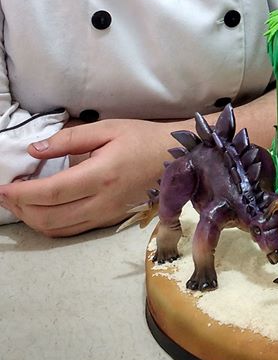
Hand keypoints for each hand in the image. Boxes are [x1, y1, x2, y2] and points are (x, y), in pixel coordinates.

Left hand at [0, 119, 175, 236]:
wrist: (178, 159)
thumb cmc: (143, 138)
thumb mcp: (108, 128)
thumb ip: (69, 139)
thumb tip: (35, 150)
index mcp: (102, 175)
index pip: (51, 192)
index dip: (21, 193)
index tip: (3, 186)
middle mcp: (103, 201)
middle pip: (49, 217)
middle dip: (20, 208)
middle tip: (6, 193)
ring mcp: (107, 215)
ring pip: (57, 229)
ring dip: (31, 219)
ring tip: (17, 202)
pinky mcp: (109, 221)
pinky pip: (71, 231)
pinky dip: (48, 225)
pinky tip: (40, 211)